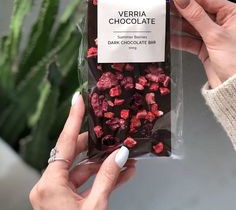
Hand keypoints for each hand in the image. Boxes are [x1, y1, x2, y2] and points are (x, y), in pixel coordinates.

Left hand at [29, 92, 135, 209]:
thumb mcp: (96, 206)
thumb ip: (108, 177)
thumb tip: (121, 154)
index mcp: (50, 184)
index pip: (64, 142)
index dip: (73, 118)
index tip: (78, 100)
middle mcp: (48, 186)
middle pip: (73, 155)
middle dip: (95, 145)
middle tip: (110, 133)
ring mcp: (55, 194)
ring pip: (81, 170)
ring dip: (103, 165)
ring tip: (125, 158)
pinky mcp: (64, 202)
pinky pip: (83, 184)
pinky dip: (100, 179)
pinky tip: (122, 174)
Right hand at [161, 0, 235, 87]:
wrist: (235, 89)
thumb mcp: (215, 35)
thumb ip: (196, 16)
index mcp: (231, 13)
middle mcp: (222, 23)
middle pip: (196, 11)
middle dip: (179, 9)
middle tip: (162, 6)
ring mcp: (213, 36)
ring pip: (191, 26)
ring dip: (177, 24)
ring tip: (162, 20)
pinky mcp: (205, 48)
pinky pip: (189, 40)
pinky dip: (179, 39)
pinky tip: (168, 37)